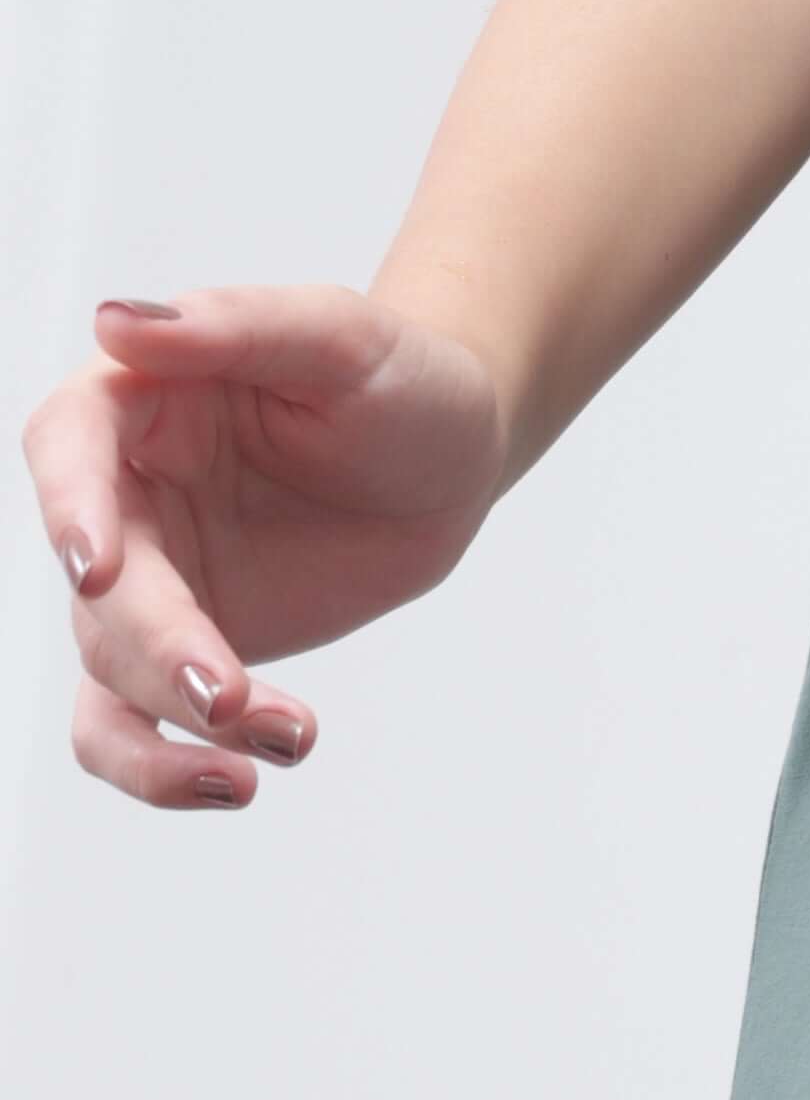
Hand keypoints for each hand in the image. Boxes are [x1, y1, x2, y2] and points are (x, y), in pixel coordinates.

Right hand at [22, 287, 510, 809]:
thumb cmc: (401, 379)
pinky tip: (244, 779)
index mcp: (143, 398)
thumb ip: (236, 326)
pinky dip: (167, 768)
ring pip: (115, 668)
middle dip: (158, 647)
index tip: (99, 567)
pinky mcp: (182, 649)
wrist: (453, 460)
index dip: (67, 506)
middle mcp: (125, 494)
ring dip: (180, 724)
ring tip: (286, 737)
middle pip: (99, 583)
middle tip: (230, 696)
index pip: (67, 443)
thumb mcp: (342, 336)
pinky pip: (136, 725)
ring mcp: (148, 580)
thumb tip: (117, 320)